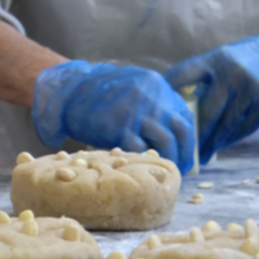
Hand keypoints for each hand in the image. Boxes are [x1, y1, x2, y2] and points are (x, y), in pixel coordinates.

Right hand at [33, 60, 195, 172]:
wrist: (71, 89)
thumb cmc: (101, 93)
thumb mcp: (134, 87)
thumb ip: (153, 103)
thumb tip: (170, 129)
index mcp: (159, 86)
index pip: (185, 117)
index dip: (188, 140)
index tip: (185, 155)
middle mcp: (154, 97)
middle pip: (180, 131)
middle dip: (182, 153)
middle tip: (177, 168)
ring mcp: (138, 112)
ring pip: (165, 141)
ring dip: (166, 159)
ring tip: (160, 171)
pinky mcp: (121, 127)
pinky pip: (141, 150)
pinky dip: (143, 161)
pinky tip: (140, 168)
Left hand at [165, 28, 258, 163]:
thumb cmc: (245, 60)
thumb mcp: (221, 59)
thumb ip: (201, 77)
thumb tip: (173, 101)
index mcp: (216, 60)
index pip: (185, 74)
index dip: (169, 91)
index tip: (158, 110)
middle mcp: (233, 74)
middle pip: (207, 112)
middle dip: (195, 133)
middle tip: (183, 149)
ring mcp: (252, 90)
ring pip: (226, 125)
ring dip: (212, 143)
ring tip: (201, 154)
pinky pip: (243, 129)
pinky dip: (230, 139)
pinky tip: (221, 146)